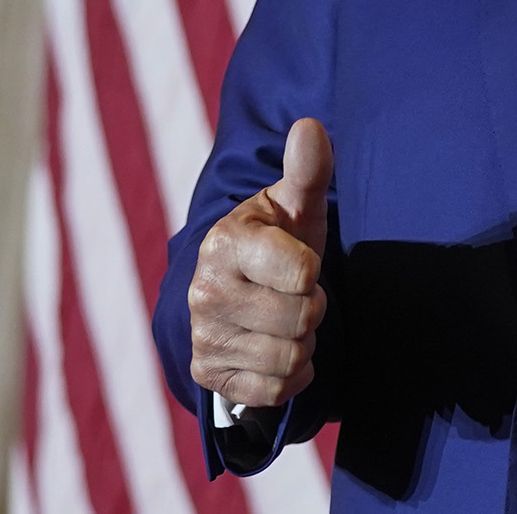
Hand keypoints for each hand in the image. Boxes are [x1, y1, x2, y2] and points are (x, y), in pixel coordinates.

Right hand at [187, 118, 332, 407]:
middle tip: (291, 293)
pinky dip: (288, 376)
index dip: (313, 272)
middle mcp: (205, 291)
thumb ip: (307, 169)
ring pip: (290, 358)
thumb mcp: (294, 205)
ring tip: (281, 318)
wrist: (239, 287)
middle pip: (301, 320)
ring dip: (301, 343)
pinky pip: (274, 391)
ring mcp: (204, 336)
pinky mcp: (208, 373)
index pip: (302, 273)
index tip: (298, 261)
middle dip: (310, 309)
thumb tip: (310, 125)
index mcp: (225, 242)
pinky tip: (273, 348)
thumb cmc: (278, 239)